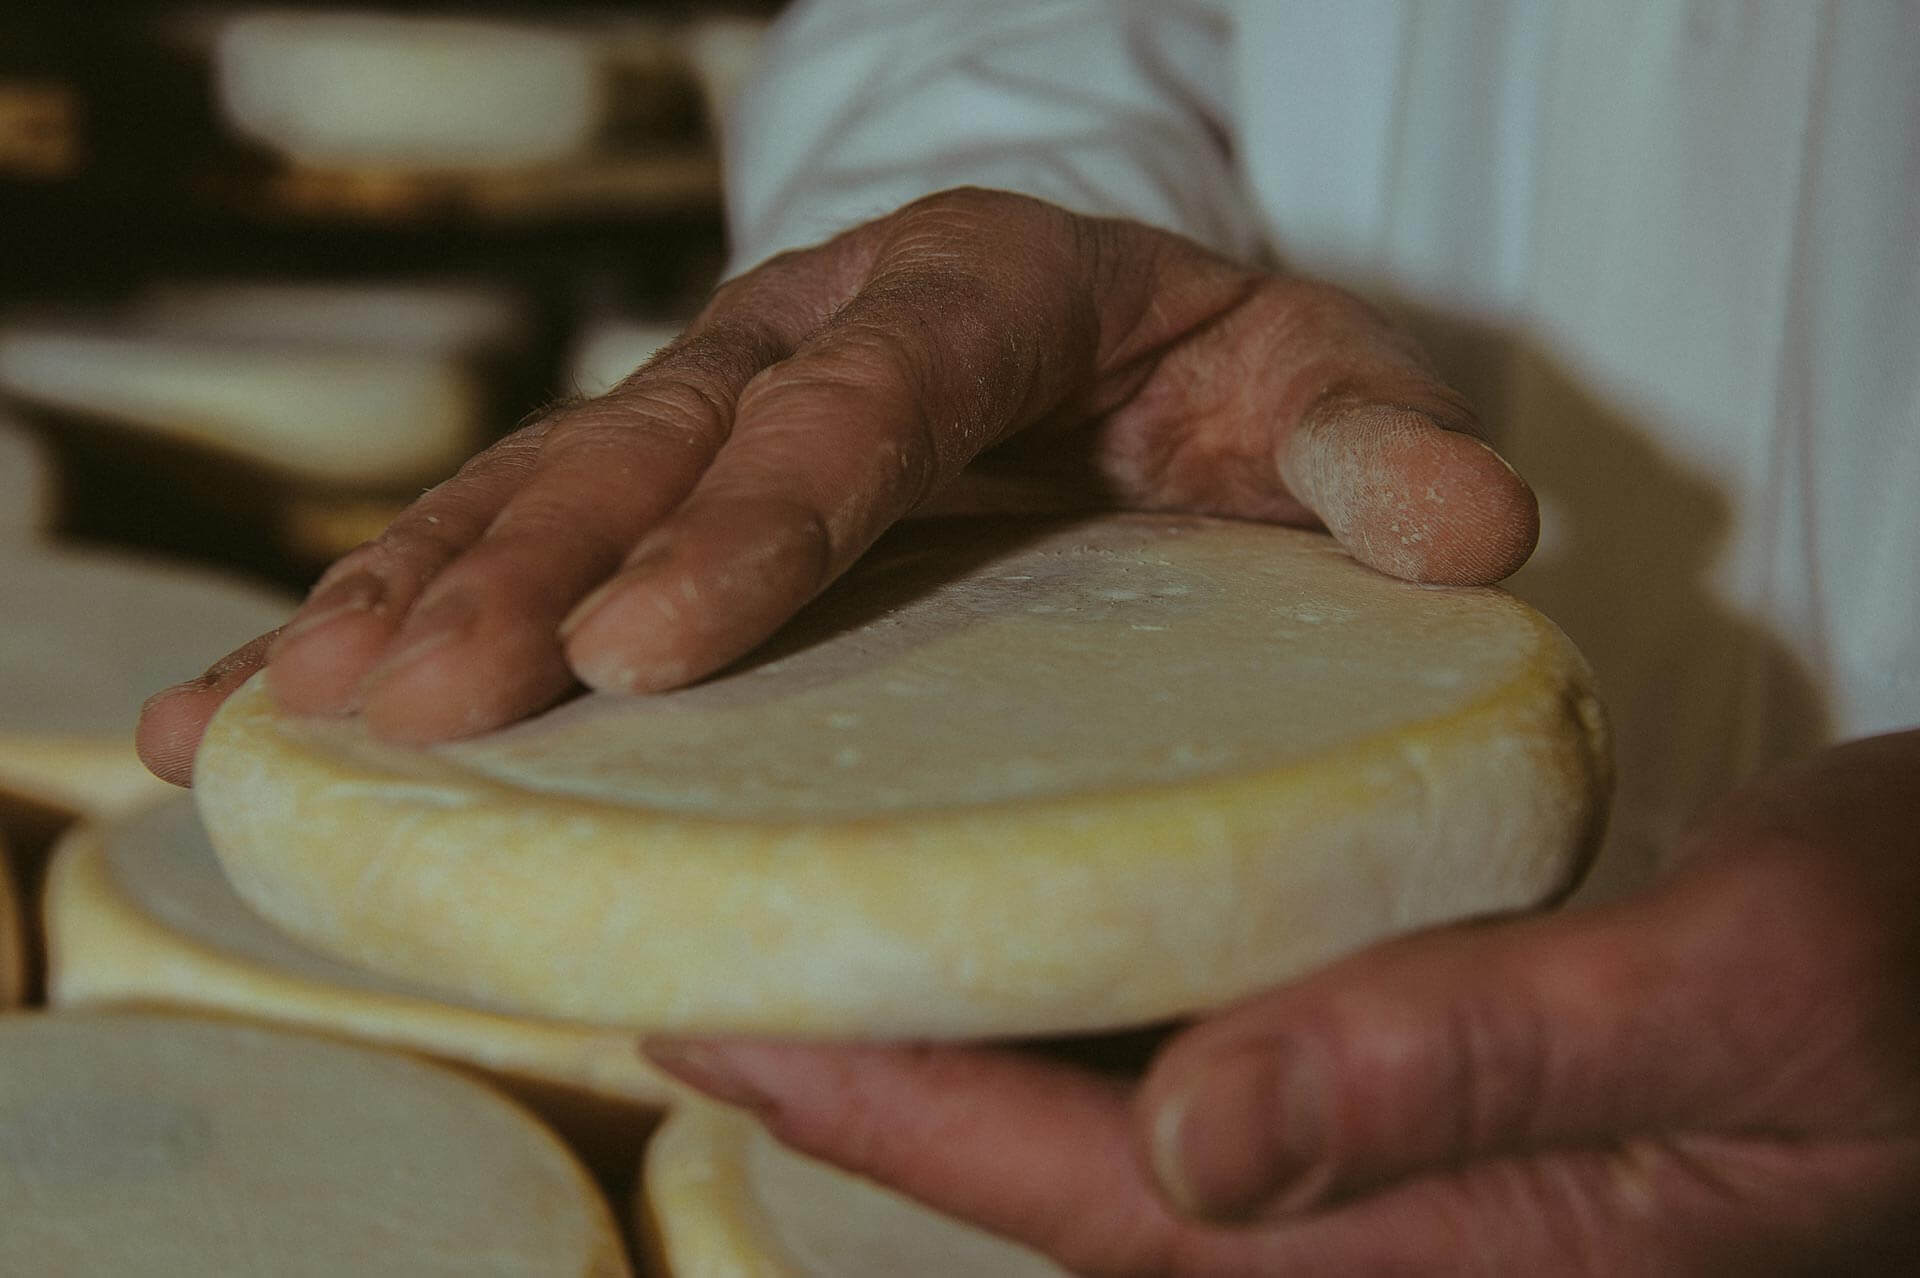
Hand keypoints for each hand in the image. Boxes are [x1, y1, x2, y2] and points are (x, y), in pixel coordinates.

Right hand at [137, 187, 1534, 781]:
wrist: (1082, 308)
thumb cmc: (1193, 369)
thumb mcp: (1305, 382)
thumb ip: (1375, 448)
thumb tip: (1477, 537)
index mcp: (975, 297)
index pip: (862, 405)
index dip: (754, 518)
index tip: (653, 643)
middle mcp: (806, 337)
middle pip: (652, 439)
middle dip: (526, 567)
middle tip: (422, 695)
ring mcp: (705, 400)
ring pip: (537, 480)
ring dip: (414, 590)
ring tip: (296, 704)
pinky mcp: (645, 469)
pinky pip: (488, 526)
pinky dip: (368, 611)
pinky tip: (246, 707)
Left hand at [648, 731, 1919, 1274]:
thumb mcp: (1739, 991)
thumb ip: (1473, 1061)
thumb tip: (1186, 1141)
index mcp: (1456, 1247)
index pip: (1107, 1201)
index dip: (898, 1123)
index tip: (720, 1030)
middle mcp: (1402, 1232)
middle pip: (1075, 1181)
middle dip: (883, 1095)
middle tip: (710, 975)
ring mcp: (1414, 1178)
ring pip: (1130, 1132)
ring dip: (973, 1048)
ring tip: (822, 943)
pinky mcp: (1434, 1100)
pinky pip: (1218, 1063)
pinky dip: (1097, 1002)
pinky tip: (1032, 926)